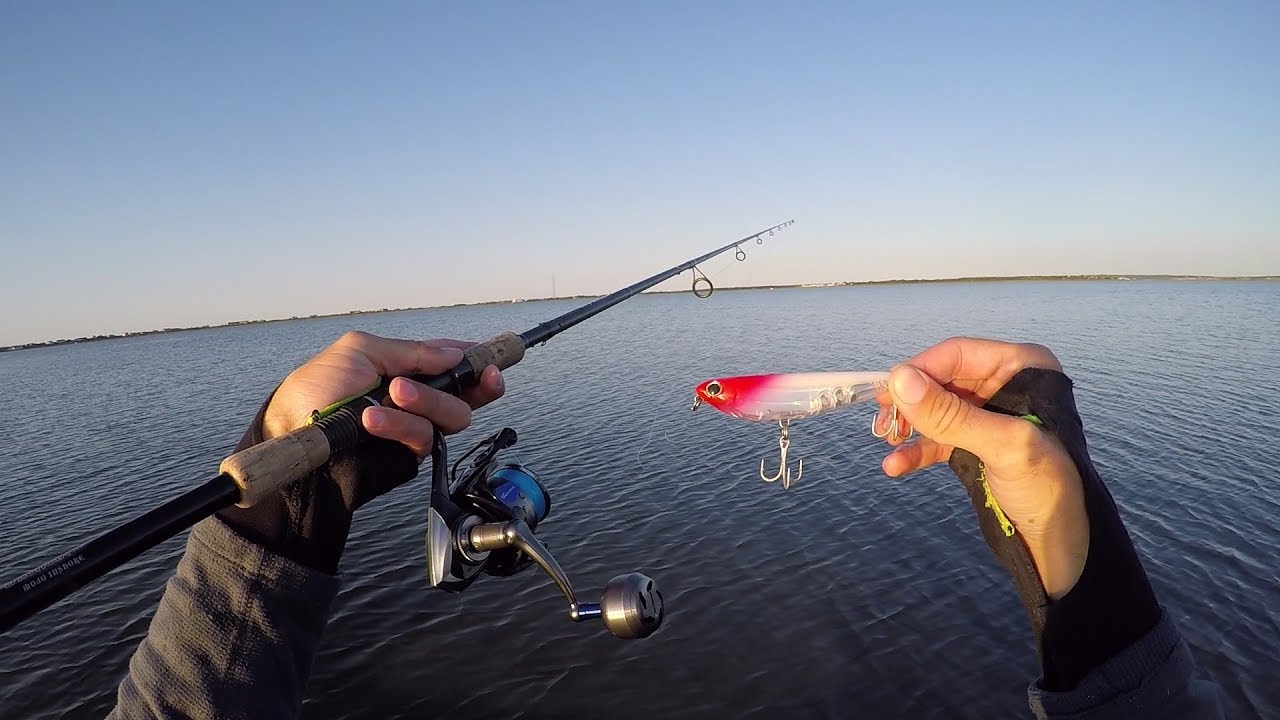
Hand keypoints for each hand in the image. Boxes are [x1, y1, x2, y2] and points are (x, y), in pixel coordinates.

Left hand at [262, 330, 504, 457]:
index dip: (479, 361)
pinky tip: (373, 419)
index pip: (455, 362)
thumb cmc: (318, 387)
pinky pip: (424, 438)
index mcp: (409, 368)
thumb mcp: (363, 350)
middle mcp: (418, 399)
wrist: (294, 434)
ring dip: (424, 401)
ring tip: (389, 396)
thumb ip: (413, 352)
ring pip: (453, 416)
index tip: (495, 360)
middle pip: (467, 394)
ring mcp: (414, 427)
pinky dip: (400, 425)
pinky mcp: (407, 455)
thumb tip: (455, 353)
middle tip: (454, 371)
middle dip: (462, 382)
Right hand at [874, 337, 1088, 598]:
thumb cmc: (1048, 487)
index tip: (887, 394)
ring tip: (886, 442)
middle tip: (882, 422)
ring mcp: (990, 414)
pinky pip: (941, 437)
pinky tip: (897, 465)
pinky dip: (918, 450)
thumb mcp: (1002, 445)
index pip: (957, 355)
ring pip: (936, 408)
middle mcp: (1005, 383)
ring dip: (909, 426)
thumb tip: (899, 381)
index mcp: (1023, 367)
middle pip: (942, 380)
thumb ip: (950, 414)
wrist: (1062, 542)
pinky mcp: (978, 443)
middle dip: (910, 402)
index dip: (919, 371)